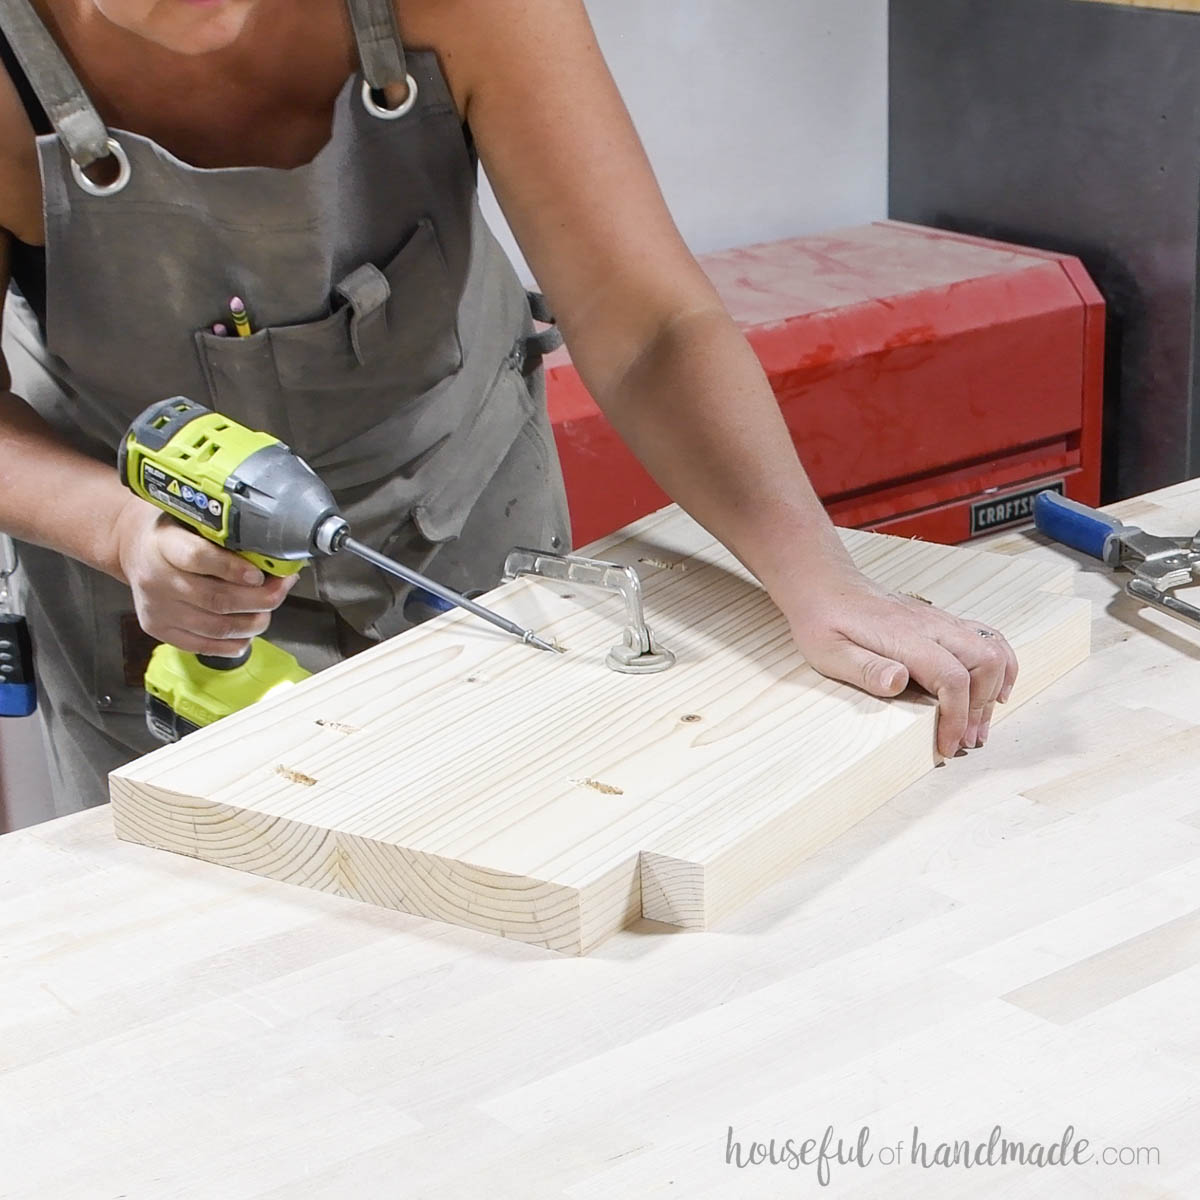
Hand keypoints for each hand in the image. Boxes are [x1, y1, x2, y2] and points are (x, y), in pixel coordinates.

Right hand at [113, 500, 296, 657]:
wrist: (135, 549)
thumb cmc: (176, 533)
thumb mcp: (194, 521)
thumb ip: (227, 538)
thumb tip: (273, 558)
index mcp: (164, 543)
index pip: (198, 558)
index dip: (233, 569)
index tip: (259, 575)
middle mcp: (156, 579)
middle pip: (216, 599)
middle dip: (259, 599)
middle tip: (280, 590)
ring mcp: (157, 608)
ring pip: (216, 627)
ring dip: (253, 623)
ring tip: (267, 611)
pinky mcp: (159, 629)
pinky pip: (204, 646)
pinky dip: (234, 643)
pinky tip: (248, 632)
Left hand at [781, 562, 1018, 757]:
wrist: (824, 585)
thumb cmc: (823, 620)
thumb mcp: (829, 652)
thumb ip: (866, 669)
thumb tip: (898, 682)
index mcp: (904, 636)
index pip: (951, 678)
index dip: (957, 717)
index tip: (949, 744)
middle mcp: (930, 625)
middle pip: (984, 662)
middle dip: (981, 707)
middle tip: (966, 739)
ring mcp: (938, 620)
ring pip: (992, 648)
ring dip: (994, 688)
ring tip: (980, 722)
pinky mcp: (940, 621)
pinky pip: (985, 638)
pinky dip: (998, 664)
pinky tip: (992, 688)